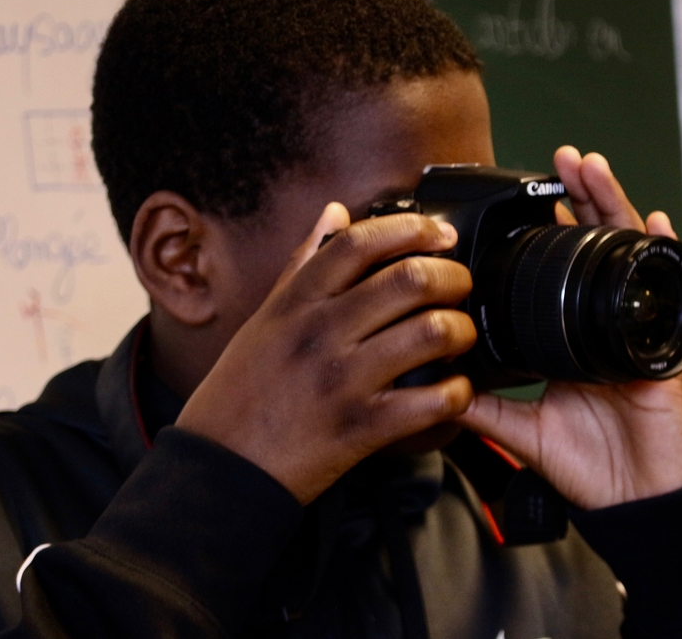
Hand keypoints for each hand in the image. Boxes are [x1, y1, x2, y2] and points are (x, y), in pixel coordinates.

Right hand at [176, 204, 477, 503]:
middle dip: (452, 277)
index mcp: (296, 303)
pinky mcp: (361, 429)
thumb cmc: (240, 393)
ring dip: (460, 330)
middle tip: (460, 286)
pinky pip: (431, 401)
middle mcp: (320, 334)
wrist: (220, 469)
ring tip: (460, 335)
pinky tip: (454, 390)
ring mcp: (343, 381)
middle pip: (408, 279)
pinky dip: (457, 392)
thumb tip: (335, 212)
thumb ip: (302, 264)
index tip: (439, 233)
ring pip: (430, 332)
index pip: (359, 242)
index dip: (410, 228)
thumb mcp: (264, 319)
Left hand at [457, 147, 681, 510]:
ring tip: (592, 168)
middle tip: (560, 159)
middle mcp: (601, 324)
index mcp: (568, 337)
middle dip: (578, 199)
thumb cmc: (588, 466)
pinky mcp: (661, 346)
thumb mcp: (520, 431)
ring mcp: (635, 329)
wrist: (635, 503)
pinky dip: (662, 254)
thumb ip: (484, 407)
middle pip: (593, 246)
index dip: (545, 233)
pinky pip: (667, 291)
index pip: (556, 269)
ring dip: (612, 206)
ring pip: (626, 255)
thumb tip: (439, 385)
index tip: (520, 200)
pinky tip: (653, 220)